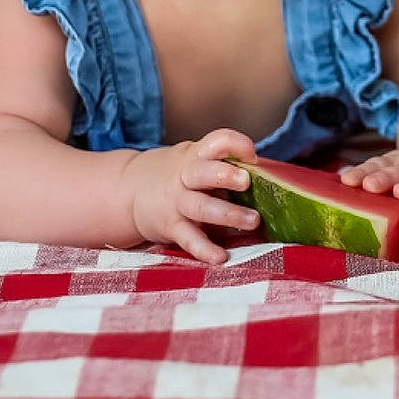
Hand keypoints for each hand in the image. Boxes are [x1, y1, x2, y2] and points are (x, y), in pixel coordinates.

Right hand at [123, 129, 259, 264]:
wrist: (128, 191)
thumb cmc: (179, 176)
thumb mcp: (195, 161)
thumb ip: (224, 166)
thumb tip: (269, 176)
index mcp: (196, 156)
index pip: (217, 141)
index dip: (236, 145)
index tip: (253, 156)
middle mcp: (186, 177)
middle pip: (204, 172)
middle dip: (225, 175)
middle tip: (247, 182)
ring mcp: (177, 202)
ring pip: (201, 207)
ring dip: (228, 214)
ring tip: (253, 220)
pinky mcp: (171, 226)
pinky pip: (189, 239)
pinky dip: (204, 249)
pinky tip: (220, 257)